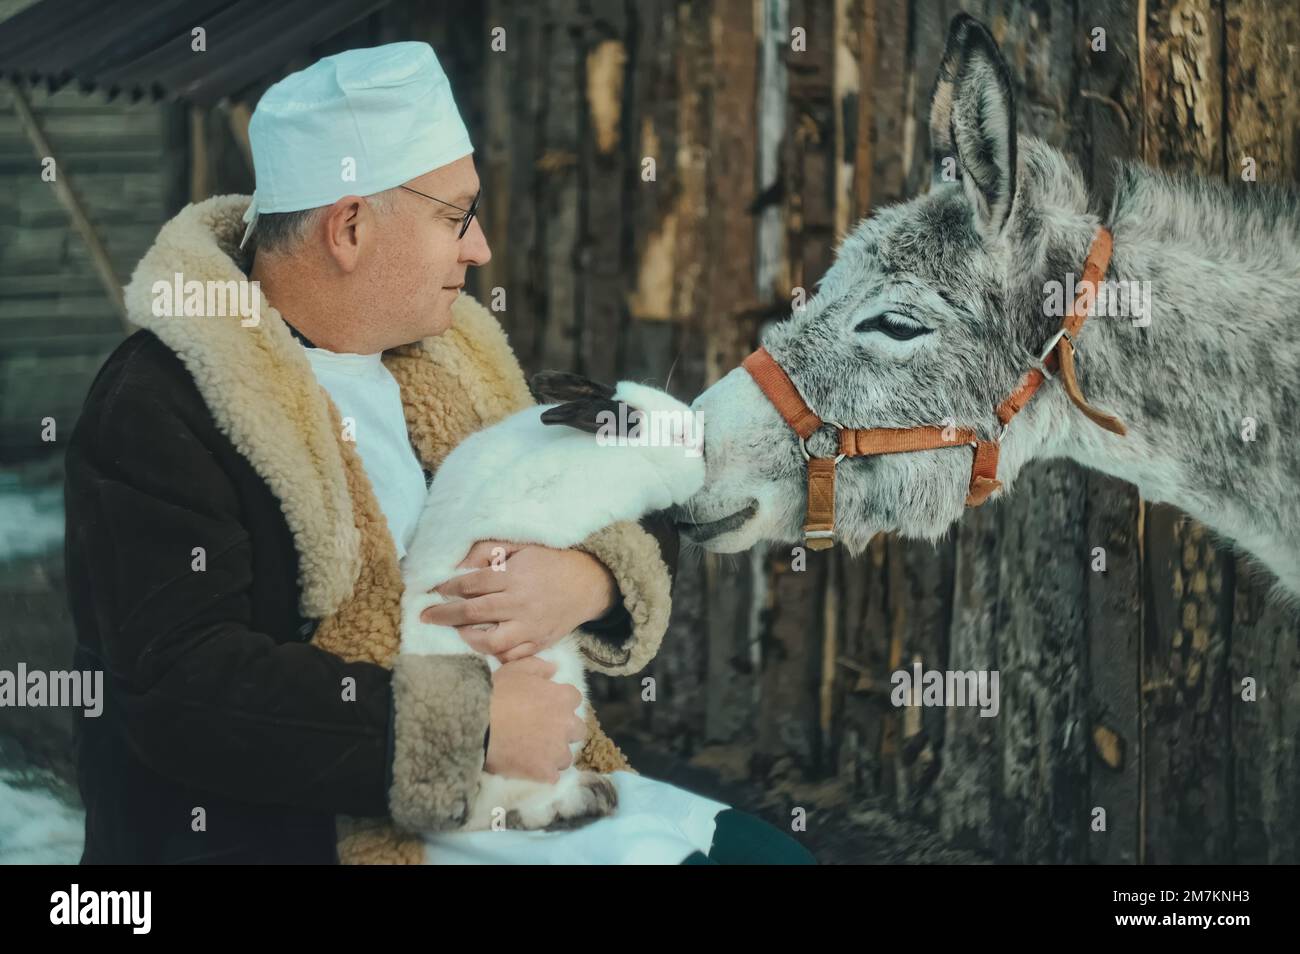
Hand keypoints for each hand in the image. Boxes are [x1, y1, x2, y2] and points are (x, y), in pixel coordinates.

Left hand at [421, 540, 617, 661]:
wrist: (587, 583)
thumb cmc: (549, 561)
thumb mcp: (519, 546)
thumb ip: (488, 551)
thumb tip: (458, 566)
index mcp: (515, 576)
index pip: (472, 584)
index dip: (449, 587)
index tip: (435, 590)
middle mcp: (521, 603)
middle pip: (474, 613)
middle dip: (444, 615)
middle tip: (425, 617)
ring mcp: (531, 626)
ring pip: (491, 642)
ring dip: (467, 638)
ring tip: (458, 632)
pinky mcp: (539, 643)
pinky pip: (512, 657)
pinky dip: (495, 655)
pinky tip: (484, 646)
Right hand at [485, 656, 586, 780]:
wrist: (476, 723)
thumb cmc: (496, 693)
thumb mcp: (516, 669)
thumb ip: (539, 667)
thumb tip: (555, 669)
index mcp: (563, 697)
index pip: (574, 700)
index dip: (560, 704)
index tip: (546, 707)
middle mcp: (567, 724)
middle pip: (577, 730)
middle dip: (564, 731)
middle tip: (543, 732)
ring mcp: (557, 750)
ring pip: (565, 756)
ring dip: (554, 755)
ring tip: (533, 754)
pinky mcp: (546, 772)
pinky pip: (553, 776)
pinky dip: (543, 774)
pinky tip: (529, 769)